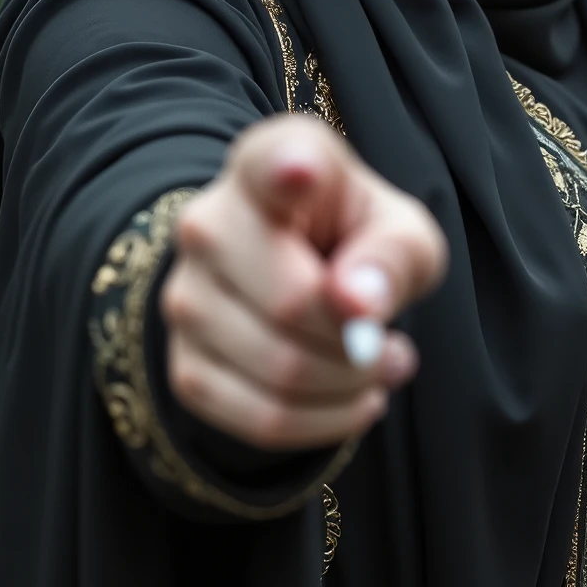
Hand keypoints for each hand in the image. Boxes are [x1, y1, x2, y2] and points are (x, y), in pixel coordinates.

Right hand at [160, 114, 447, 451]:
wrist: (303, 281)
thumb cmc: (359, 243)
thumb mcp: (402, 235)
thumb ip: (393, 256)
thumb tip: (359, 304)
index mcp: (265, 167)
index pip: (266, 163)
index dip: (289, 169)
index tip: (304, 172)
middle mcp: (206, 226)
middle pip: (291, 304)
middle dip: (360, 341)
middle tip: (390, 343)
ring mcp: (184, 299)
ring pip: (280, 372)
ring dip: (351, 386)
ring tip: (376, 365)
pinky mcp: (185, 367)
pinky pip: (263, 420)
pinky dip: (326, 422)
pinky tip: (352, 398)